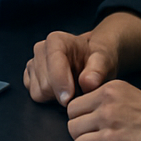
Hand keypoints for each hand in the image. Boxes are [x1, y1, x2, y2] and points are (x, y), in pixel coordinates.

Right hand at [23, 11, 140, 106]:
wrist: (99, 57)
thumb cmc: (104, 54)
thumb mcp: (108, 56)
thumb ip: (99, 68)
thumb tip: (88, 81)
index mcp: (57, 41)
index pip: (51, 65)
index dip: (61, 84)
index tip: (71, 99)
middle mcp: (41, 50)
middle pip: (41, 82)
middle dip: (60, 92)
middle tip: (78, 95)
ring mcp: (36, 63)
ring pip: (36, 90)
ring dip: (54, 96)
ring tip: (73, 92)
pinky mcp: (33, 75)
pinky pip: (32, 93)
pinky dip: (47, 97)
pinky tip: (63, 93)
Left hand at [65, 80, 140, 140]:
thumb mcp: (134, 101)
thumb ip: (108, 107)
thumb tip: (84, 125)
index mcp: (112, 87)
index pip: (78, 102)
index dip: (85, 118)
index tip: (97, 128)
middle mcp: (107, 99)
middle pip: (72, 116)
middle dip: (82, 130)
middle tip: (100, 140)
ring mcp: (109, 119)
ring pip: (74, 132)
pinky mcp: (112, 140)